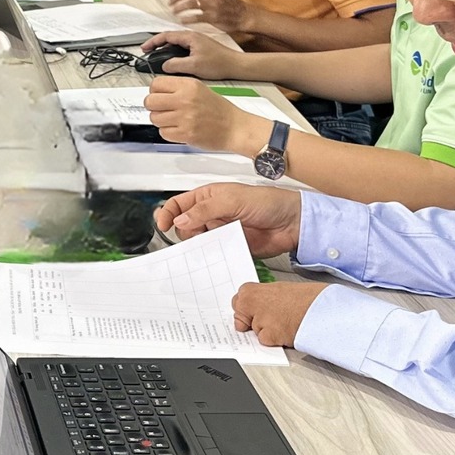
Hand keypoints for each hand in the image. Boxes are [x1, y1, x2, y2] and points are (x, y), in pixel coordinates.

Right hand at [137, 29, 241, 79]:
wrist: (236, 65)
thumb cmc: (219, 63)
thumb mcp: (194, 65)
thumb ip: (176, 65)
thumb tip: (164, 65)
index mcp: (190, 37)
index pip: (166, 35)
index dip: (153, 41)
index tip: (144, 48)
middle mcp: (193, 36)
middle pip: (169, 37)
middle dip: (157, 44)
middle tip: (148, 52)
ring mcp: (197, 41)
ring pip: (176, 43)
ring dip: (165, 49)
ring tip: (158, 57)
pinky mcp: (201, 47)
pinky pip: (183, 47)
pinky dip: (174, 52)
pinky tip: (173, 60)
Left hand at [143, 76, 269, 152]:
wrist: (235, 128)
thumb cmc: (219, 110)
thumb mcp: (199, 89)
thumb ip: (178, 88)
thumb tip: (156, 91)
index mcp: (188, 85)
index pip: (155, 84)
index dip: (154, 91)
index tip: (159, 96)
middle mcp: (185, 99)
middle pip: (150, 101)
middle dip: (153, 107)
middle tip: (162, 110)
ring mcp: (184, 117)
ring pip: (154, 118)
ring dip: (160, 121)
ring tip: (173, 120)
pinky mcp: (185, 134)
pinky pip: (163, 133)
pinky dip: (168, 133)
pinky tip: (179, 129)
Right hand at [154, 182, 303, 254]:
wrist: (291, 223)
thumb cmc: (267, 202)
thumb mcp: (233, 200)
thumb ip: (205, 210)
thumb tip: (181, 219)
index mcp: (209, 196)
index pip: (179, 204)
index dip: (168, 213)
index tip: (163, 225)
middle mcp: (211, 214)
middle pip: (184, 225)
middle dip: (184, 231)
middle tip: (196, 234)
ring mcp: (220, 231)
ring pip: (197, 241)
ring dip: (197, 245)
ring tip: (208, 244)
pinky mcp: (229, 247)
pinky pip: (212, 254)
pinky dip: (210, 257)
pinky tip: (215, 255)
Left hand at [169, 0, 251, 33]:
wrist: (245, 15)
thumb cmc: (231, 5)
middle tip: (170, 3)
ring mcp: (213, 5)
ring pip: (190, 4)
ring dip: (179, 8)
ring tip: (174, 12)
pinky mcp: (214, 17)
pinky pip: (196, 17)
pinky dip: (187, 19)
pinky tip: (182, 21)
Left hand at [231, 281, 326, 347]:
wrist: (321, 307)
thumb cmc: (306, 297)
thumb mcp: (279, 289)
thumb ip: (262, 298)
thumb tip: (255, 308)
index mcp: (251, 291)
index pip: (237, 302)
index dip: (247, 309)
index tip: (252, 311)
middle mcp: (251, 305)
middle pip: (240, 319)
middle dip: (252, 322)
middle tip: (271, 318)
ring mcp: (259, 321)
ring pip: (255, 332)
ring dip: (267, 331)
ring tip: (285, 321)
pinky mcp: (269, 336)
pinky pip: (266, 342)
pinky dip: (275, 340)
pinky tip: (287, 330)